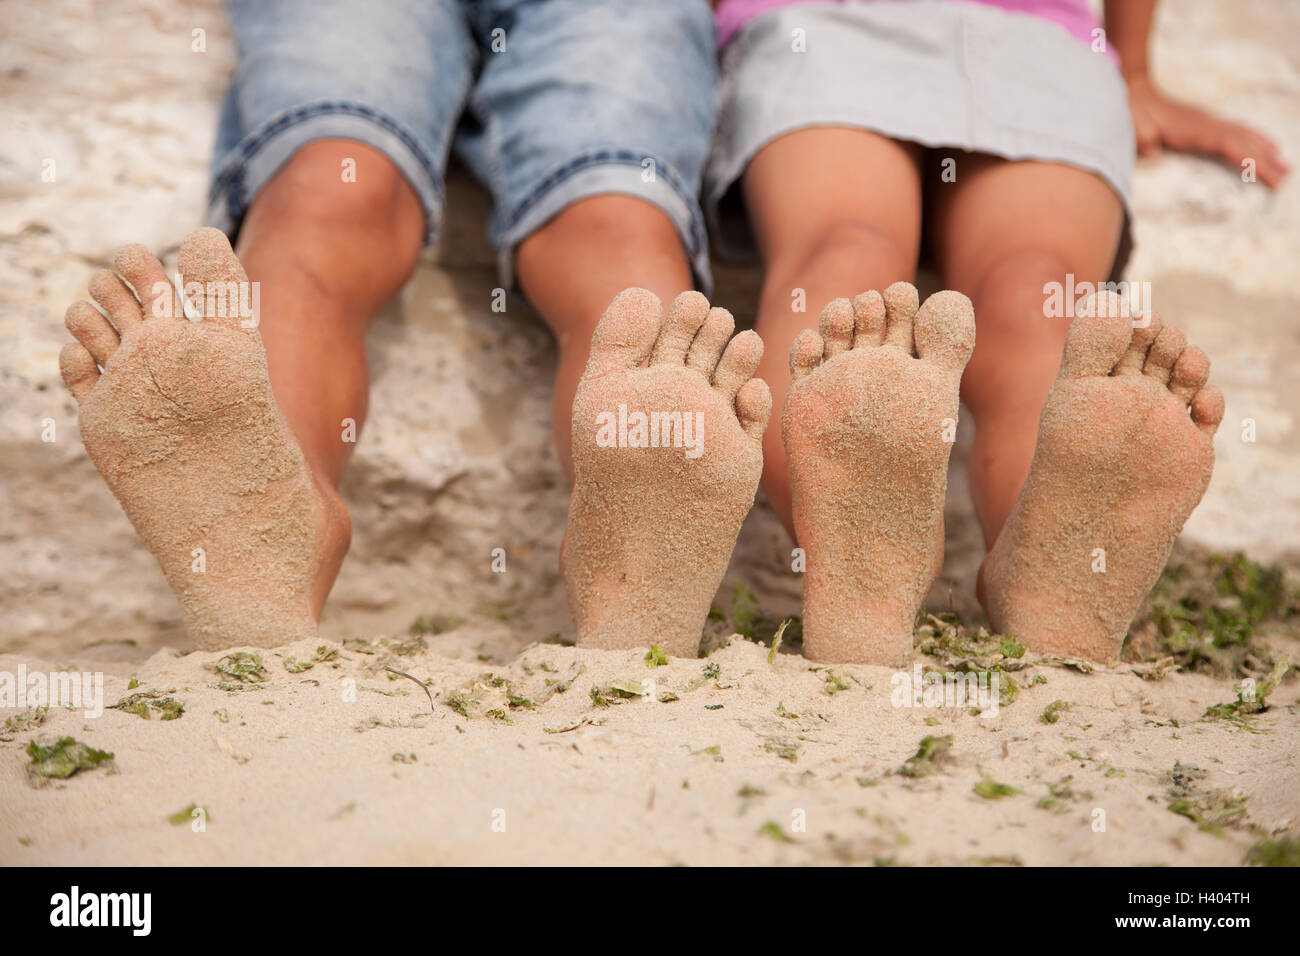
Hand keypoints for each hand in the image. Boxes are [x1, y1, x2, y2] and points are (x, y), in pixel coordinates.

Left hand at [1126, 74, 1288, 186]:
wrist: (1136, 94)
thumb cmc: (1133, 114)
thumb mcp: (1133, 126)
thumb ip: (1143, 138)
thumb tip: (1151, 152)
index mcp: (1195, 130)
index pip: (1230, 145)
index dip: (1250, 159)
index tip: (1268, 174)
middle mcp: (1209, 124)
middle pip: (1244, 142)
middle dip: (1266, 160)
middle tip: (1286, 177)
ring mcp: (1210, 121)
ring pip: (1245, 135)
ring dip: (1266, 150)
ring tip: (1285, 165)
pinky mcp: (1207, 123)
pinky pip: (1238, 131)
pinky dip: (1255, 139)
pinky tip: (1266, 145)